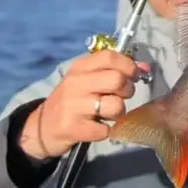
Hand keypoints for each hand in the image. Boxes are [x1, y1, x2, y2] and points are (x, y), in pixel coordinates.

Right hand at [19, 51, 150, 159]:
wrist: (41, 127)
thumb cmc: (72, 100)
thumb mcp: (88, 79)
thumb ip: (115, 71)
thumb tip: (146, 68)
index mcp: (80, 67)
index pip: (110, 57)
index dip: (129, 65)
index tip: (133, 75)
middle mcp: (76, 83)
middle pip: (117, 80)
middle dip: (127, 90)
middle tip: (120, 97)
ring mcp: (73, 106)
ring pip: (116, 106)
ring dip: (118, 113)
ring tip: (106, 114)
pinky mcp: (73, 128)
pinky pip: (105, 129)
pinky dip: (105, 130)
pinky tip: (96, 127)